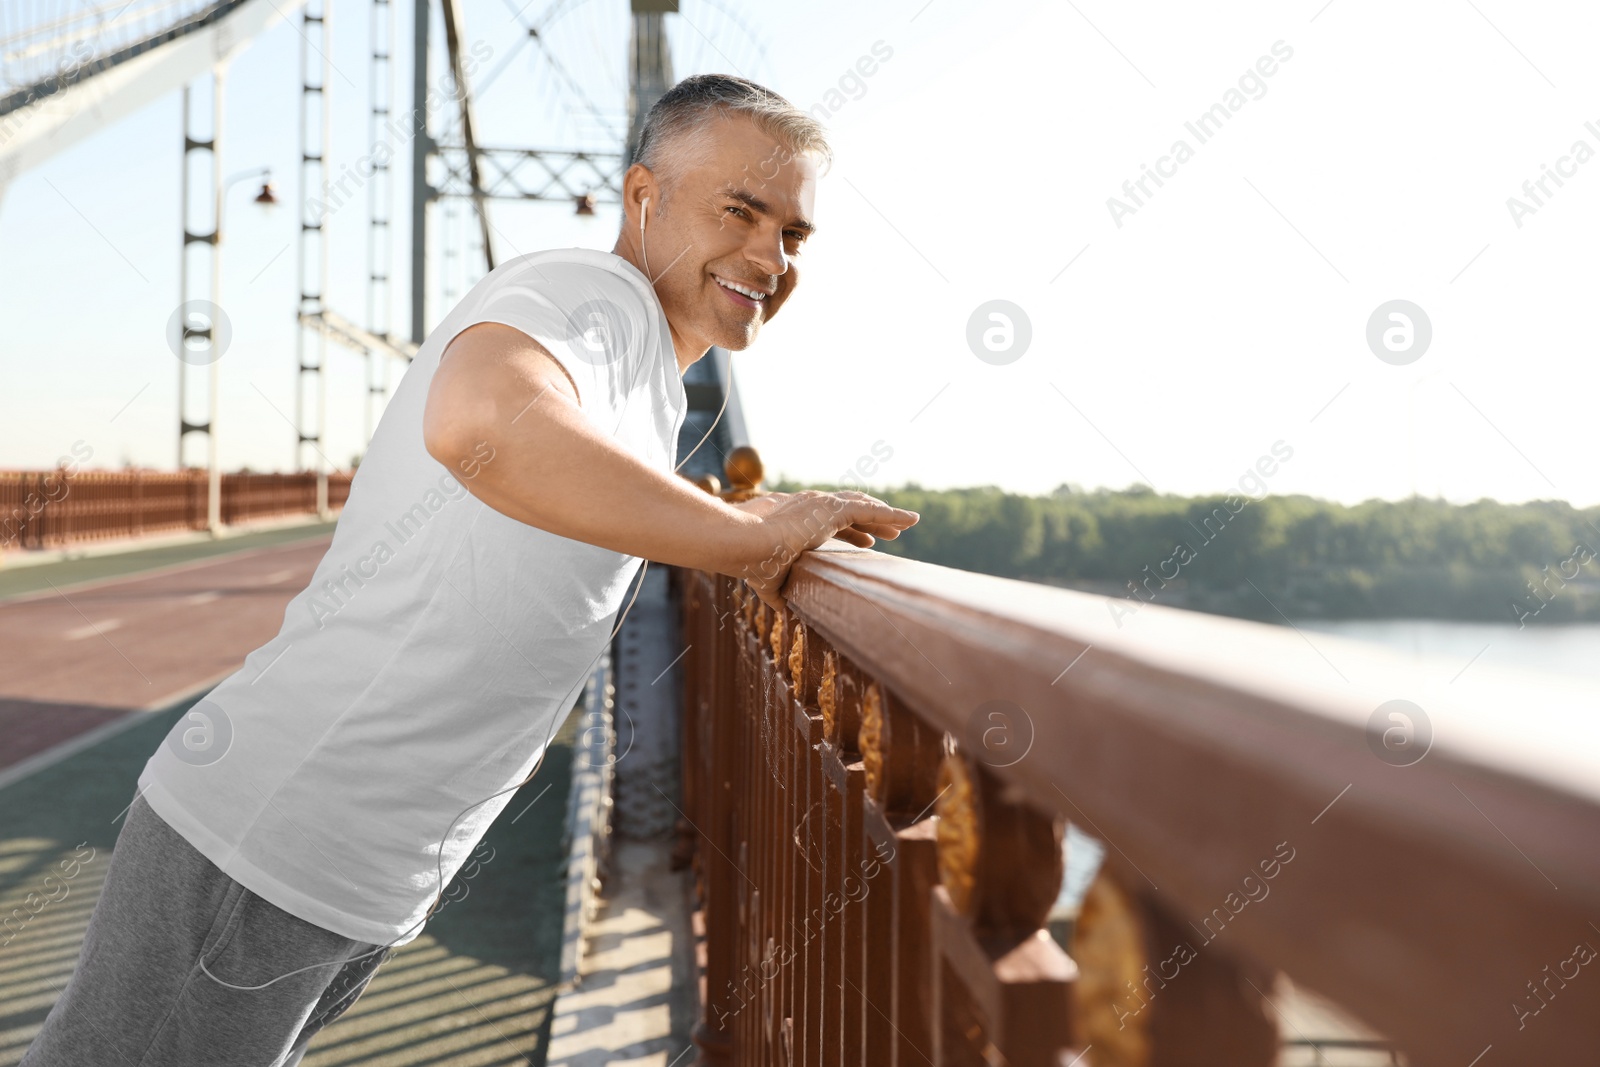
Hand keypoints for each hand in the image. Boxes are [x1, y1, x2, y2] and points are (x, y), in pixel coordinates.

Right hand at [736, 490, 918, 610]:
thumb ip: (778, 595)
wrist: (746, 545)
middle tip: (892, 534)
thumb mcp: (770, 583)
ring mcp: (823, 506)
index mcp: (800, 523)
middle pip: (852, 512)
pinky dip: (893, 514)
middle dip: (872, 522)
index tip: (867, 542)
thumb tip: (782, 613)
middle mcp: (812, 509)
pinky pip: (871, 510)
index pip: (833, 525)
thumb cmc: (754, 563)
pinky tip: (911, 520)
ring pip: (865, 507)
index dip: (852, 533)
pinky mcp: (832, 509)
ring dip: (887, 516)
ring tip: (909, 522)